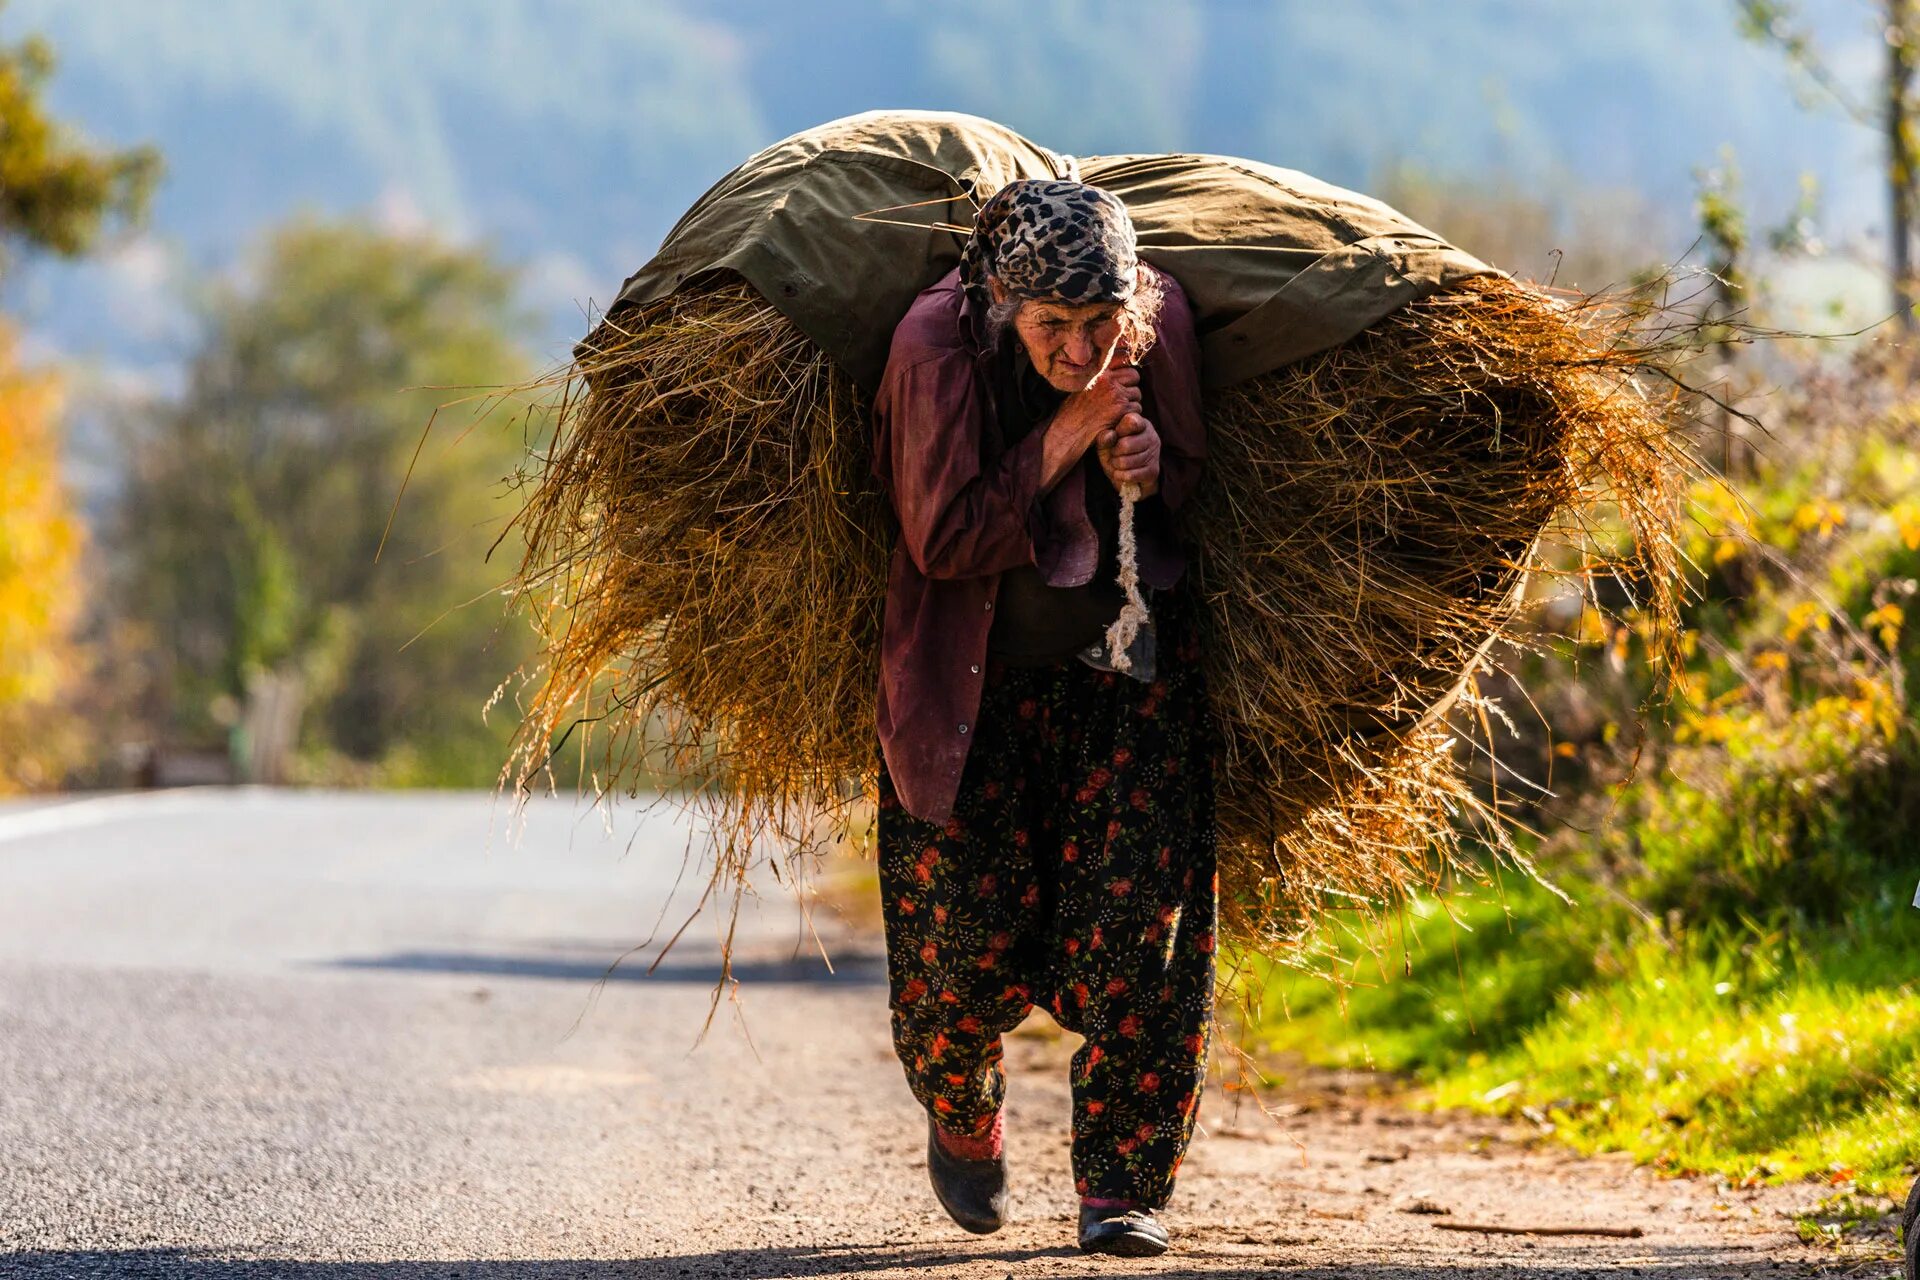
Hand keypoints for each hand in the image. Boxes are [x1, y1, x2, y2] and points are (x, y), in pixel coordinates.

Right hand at [1040, 367, 1141, 488]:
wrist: (1067, 433)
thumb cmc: (1072, 414)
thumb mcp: (1082, 388)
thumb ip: (1099, 379)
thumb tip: (1115, 371)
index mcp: (1097, 372)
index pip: (1122, 365)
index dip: (1123, 377)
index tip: (1118, 388)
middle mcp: (1108, 379)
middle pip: (1134, 376)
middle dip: (1130, 388)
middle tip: (1120, 401)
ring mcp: (1115, 393)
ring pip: (1137, 394)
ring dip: (1130, 404)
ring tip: (1115, 413)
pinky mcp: (1121, 408)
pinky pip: (1136, 409)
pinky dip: (1129, 417)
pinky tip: (1116, 422)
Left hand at [1096, 411, 1160, 495]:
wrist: (1125, 474)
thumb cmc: (1114, 451)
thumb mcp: (1105, 442)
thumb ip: (1104, 437)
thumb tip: (1110, 435)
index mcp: (1139, 422)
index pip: (1132, 422)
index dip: (1119, 431)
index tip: (1115, 435)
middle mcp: (1150, 435)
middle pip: (1125, 445)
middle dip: (1114, 452)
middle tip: (1113, 453)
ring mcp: (1154, 453)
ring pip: (1126, 462)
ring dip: (1116, 465)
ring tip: (1116, 463)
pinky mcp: (1153, 470)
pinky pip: (1131, 475)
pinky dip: (1120, 476)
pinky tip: (1120, 473)